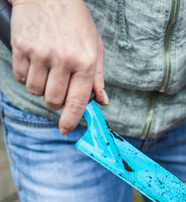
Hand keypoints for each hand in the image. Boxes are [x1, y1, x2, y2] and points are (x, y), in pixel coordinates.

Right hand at [10, 0, 107, 134]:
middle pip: (53, 101)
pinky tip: (35, 64)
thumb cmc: (76, 23)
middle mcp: (63, 60)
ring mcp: (40, 54)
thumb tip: (102, 102)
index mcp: (85, 62)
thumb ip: (97, 78)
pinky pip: (20, 77)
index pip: (76, 102)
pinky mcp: (21, 48)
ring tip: (47, 72)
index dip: (70, 120)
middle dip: (55, 102)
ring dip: (40, 88)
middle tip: (58, 90)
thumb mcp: (95, 48)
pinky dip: (26, 77)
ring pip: (35, 91)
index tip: (66, 130)